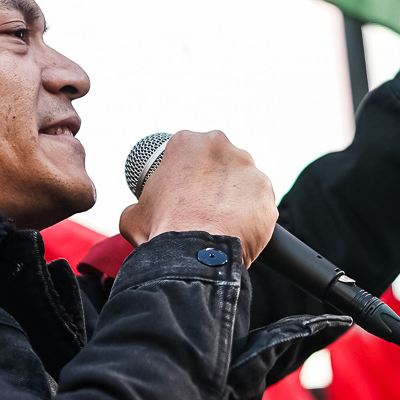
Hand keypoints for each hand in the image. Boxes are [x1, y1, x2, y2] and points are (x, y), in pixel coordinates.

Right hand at [119, 130, 277, 268]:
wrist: (193, 256)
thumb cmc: (161, 232)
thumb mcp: (133, 215)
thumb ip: (138, 205)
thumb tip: (137, 213)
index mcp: (187, 143)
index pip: (188, 152)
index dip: (185, 174)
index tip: (184, 192)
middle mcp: (221, 147)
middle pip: (219, 162)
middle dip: (213, 182)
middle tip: (202, 208)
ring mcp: (248, 169)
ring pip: (242, 182)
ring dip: (234, 198)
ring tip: (222, 223)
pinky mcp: (267, 193)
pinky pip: (260, 203)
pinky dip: (252, 216)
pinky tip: (238, 231)